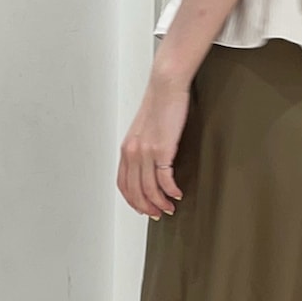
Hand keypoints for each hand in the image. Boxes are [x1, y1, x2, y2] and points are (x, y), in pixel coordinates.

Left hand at [117, 68, 189, 218]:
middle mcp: (132, 152)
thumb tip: (150, 164)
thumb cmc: (159, 105)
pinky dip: (171, 191)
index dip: (133, 200)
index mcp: (127, 149)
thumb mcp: (144, 129)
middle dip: (147, 207)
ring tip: (170, 207)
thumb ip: (143, 147)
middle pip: (135, 191)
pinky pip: (165, 180)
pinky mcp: (162, 150)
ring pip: (149, 189)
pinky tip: (177, 194)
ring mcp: (146, 152)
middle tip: (158, 214)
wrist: (166, 87)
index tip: (143, 208)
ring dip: (160, 203)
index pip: (123, 184)